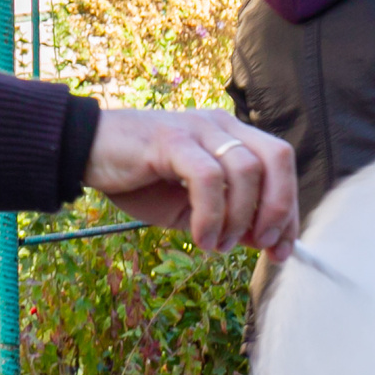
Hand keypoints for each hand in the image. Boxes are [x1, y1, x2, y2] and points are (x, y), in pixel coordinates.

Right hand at [84, 108, 297, 258]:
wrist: (85, 153)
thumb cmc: (139, 179)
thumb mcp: (191, 208)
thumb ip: (228, 218)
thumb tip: (264, 240)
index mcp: (231, 136)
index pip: (279, 164)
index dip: (289, 208)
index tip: (283, 249)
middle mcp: (221, 125)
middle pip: (276, 158)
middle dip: (278, 207)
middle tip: (262, 244)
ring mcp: (198, 129)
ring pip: (245, 171)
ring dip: (238, 219)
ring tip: (216, 245)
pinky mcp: (172, 140)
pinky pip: (208, 177)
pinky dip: (212, 215)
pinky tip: (200, 238)